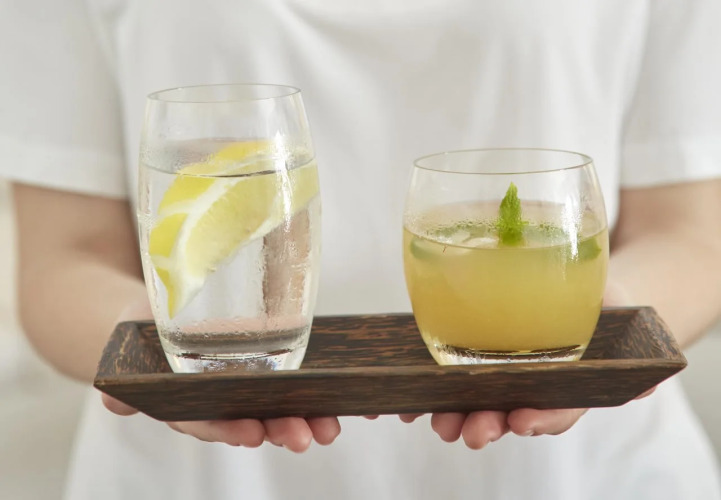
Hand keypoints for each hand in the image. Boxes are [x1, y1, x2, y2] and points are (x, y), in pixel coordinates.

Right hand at [99, 297, 340, 451]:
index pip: (206, 419)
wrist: (154, 308)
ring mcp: (244, 379)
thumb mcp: (128, 342)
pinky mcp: (266, 358)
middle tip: (306, 437)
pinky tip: (343, 397)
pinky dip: (318, 389)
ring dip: (305, 418)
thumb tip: (113, 399)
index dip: (228, 428)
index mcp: (186, 397)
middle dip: (280, 428)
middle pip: (251, 418)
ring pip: (277, 404)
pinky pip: (293, 376)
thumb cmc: (140, 328)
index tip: (252, 433)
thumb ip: (125, 376)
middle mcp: (219, 396)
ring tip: (330, 428)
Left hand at [405, 279, 653, 449]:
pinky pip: (448, 373)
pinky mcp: (472, 350)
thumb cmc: (602, 298)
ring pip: (474, 399)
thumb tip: (645, 385)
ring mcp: (499, 369)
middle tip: (469, 432)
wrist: (581, 278)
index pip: (557, 408)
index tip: (522, 420)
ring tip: (431, 419)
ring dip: (452, 413)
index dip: (541, 417)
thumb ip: (624, 346)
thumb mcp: (617, 312)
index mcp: (568, 380)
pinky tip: (404, 401)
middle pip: (507, 411)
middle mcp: (531, 382)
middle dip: (486, 424)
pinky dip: (425, 389)